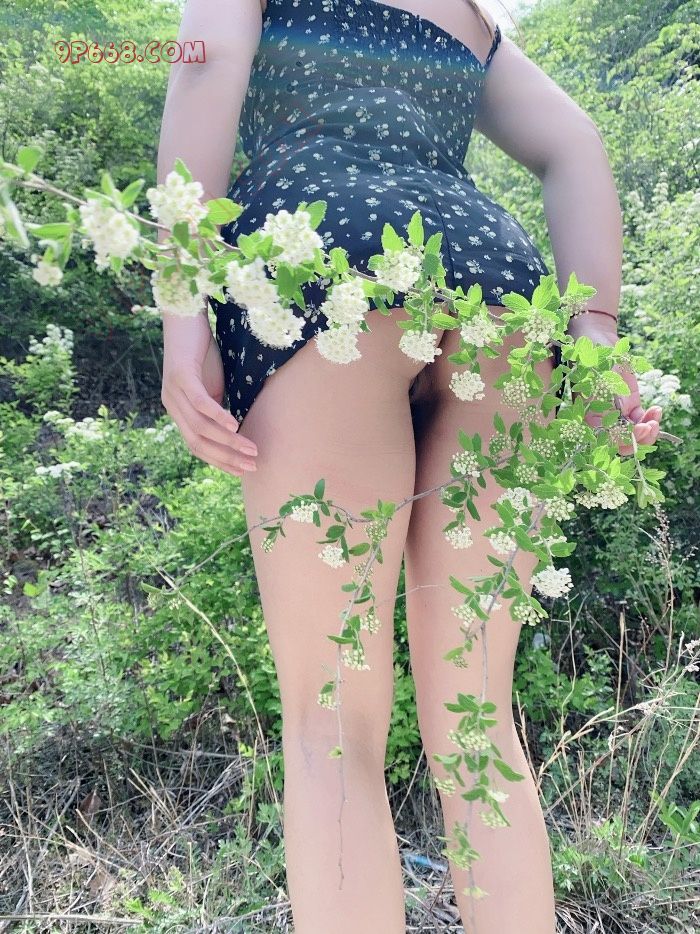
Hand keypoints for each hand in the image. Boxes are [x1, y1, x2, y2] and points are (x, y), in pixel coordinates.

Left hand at [160, 312, 257, 476]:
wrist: (185, 317)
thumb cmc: (200, 350)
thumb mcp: (211, 385)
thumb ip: (217, 408)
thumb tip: (235, 430)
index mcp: (178, 411)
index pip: (197, 446)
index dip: (220, 462)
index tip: (243, 471)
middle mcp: (171, 405)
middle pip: (198, 443)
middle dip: (227, 458)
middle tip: (252, 466)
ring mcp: (174, 391)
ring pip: (201, 427)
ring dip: (229, 441)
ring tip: (251, 448)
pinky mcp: (180, 375)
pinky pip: (200, 403)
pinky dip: (218, 417)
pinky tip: (234, 426)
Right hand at [567, 317, 662, 456]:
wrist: (599, 342)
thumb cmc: (592, 357)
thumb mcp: (598, 375)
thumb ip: (607, 395)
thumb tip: (622, 416)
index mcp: (589, 418)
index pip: (607, 439)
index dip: (623, 439)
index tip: (638, 427)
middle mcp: (602, 420)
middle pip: (622, 443)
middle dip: (638, 439)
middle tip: (649, 427)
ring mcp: (617, 414)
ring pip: (635, 435)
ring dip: (648, 431)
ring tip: (656, 419)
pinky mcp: (630, 407)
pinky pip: (641, 421)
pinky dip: (651, 419)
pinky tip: (656, 410)